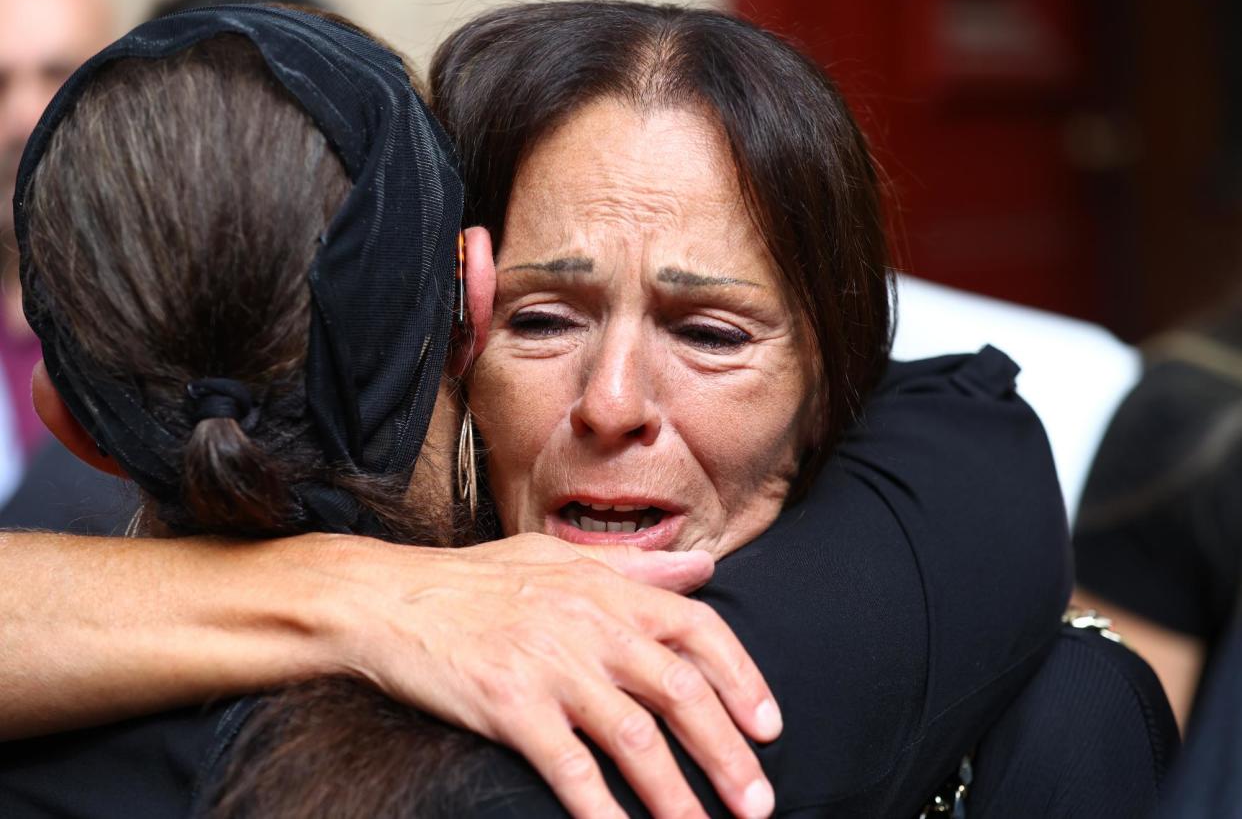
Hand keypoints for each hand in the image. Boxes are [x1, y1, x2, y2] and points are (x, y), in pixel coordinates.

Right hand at [299, 532, 780, 818]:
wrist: (385, 598)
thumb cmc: (474, 581)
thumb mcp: (559, 559)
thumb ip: (638, 570)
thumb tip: (705, 570)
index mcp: (605, 589)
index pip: (697, 630)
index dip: (742, 679)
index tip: (768, 727)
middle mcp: (586, 624)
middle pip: (679, 692)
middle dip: (727, 753)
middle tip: (758, 804)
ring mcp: (548, 665)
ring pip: (634, 738)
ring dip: (677, 795)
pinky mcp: (508, 704)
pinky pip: (568, 767)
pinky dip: (601, 808)